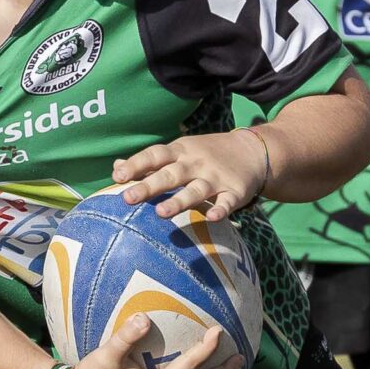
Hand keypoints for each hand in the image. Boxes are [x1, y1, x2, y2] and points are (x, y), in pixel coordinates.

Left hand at [113, 129, 270, 221]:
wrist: (253, 150)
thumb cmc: (204, 155)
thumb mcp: (179, 151)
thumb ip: (149, 162)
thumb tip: (116, 168)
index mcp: (179, 152)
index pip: (154, 155)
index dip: (136, 165)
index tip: (118, 177)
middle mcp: (196, 163)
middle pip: (170, 174)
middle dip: (149, 186)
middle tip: (128, 198)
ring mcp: (216, 178)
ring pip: (196, 190)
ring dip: (179, 201)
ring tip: (161, 213)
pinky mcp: (235, 192)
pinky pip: (227, 202)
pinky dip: (221, 210)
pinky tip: (212, 218)